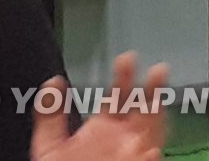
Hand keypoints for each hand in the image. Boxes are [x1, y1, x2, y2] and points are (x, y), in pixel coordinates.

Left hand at [31, 51, 168, 160]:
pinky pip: (147, 160)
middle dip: (151, 90)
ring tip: (159, 99)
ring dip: (158, 118)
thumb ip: (50, 112)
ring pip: (153, 134)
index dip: (124, 76)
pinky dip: (149, 157)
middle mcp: (123, 142)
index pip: (118, 97)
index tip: (128, 57)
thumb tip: (53, 82)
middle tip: (157, 69)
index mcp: (104, 130)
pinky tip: (150, 148)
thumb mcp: (49, 142)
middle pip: (144, 111)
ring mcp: (132, 156)